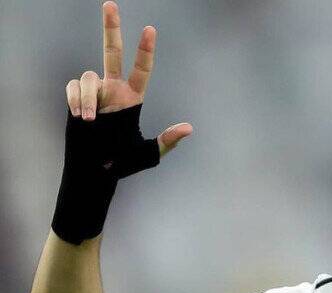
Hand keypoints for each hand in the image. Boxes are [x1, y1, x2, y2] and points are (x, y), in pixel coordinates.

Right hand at [64, 1, 191, 157]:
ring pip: (88, 76)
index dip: (145, 50)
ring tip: (90, 120)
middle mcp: (113, 89)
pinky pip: (74, 86)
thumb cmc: (123, 162)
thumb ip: (167, 141)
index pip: (141, 69)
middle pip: (112, 52)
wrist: (94, 169)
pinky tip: (80, 118)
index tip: (150, 29)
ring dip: (88, 99)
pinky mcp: (75, 97)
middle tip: (110, 4)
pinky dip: (76, 100)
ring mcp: (93, 92)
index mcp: (132, 98)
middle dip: (111, 28)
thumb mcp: (149, 153)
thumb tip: (189, 128)